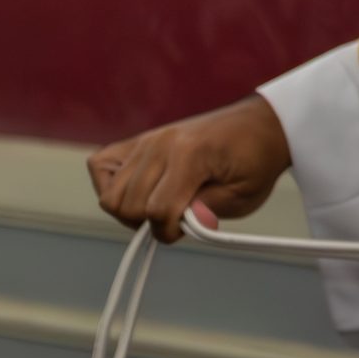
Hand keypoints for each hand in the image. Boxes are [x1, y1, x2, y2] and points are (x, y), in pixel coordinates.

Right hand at [88, 94, 290, 243]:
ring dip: (132, 211)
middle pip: (127, 205)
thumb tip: (172, 224)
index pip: (158, 209)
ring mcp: (145, 140)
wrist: (259, 126)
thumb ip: (205, 213)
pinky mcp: (137, 141)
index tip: (187, 229)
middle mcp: (160, 143)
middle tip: (177, 218)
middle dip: (150, 223)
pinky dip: (111, 187)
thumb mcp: (243, 196)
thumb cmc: (254, 161)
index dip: (169, 231)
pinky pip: (100, 167)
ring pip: (110, 194)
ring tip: (161, 207)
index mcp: (190, 154)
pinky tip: (139, 192)